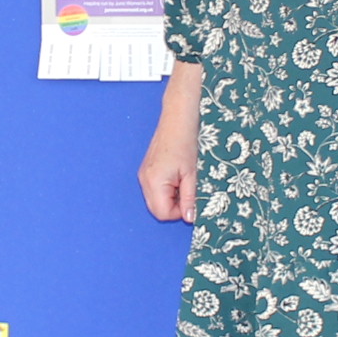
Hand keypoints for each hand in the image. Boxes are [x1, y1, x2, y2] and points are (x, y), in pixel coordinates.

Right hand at [138, 64, 204, 222]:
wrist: (178, 118)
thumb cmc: (185, 141)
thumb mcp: (192, 173)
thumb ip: (190, 198)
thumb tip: (190, 218)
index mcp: (154, 181)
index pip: (163, 213)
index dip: (180, 212)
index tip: (192, 201)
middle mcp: (145, 180)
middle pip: (157, 208)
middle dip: (175, 205)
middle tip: (190, 189)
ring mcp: (145, 174)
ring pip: (157, 199)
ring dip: (173, 196)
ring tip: (185, 179)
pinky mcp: (148, 170)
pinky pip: (156, 189)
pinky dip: (168, 188)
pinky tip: (179, 174)